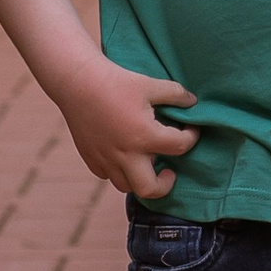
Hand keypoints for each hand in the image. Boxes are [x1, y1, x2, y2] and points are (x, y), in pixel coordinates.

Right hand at [58, 56, 200, 198]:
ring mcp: (105, 159)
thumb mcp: (151, 84)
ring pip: (126, 186)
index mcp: (144, 136)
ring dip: (140, 178)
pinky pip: (108, 175)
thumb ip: (176, 94)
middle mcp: (125, 154)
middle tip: (170, 170)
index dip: (192, 137)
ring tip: (146, 159)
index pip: (180, 147)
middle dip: (165, 184)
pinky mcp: (90, 158)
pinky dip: (119, 171)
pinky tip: (124, 154)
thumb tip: (193, 102)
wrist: (78, 82)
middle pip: (149, 189)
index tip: (191, 130)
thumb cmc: (117, 81)